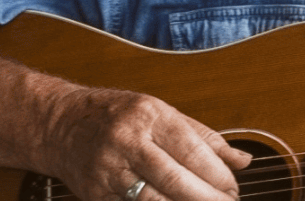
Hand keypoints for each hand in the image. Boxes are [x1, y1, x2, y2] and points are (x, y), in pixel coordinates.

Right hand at [40, 85, 251, 200]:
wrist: (62, 124)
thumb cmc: (118, 115)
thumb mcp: (161, 112)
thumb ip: (203, 137)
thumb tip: (242, 160)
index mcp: (149, 114)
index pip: (191, 149)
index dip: (218, 175)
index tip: (233, 189)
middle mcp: (127, 139)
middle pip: (174, 179)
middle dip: (207, 199)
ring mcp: (109, 169)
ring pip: (153, 200)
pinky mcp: (96, 194)